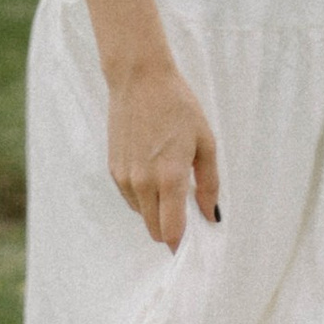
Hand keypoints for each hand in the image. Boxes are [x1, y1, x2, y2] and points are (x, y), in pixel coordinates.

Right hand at [106, 60, 220, 250]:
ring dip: (156, 211)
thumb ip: (209, 184)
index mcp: (169, 177)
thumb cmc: (178, 107)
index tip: (193, 241)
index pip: (171, 231)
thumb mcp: (205, 142)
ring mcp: (125, 177)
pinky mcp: (113, 169)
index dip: (182, 243)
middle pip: (154, 230)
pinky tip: (154, 171)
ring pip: (142, 215)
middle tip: (186, 211)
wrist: (139, 80)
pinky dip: (143, 196)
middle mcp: (142, 182)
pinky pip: (130, 198)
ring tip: (169, 181)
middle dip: (171, 229)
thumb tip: (210, 216)